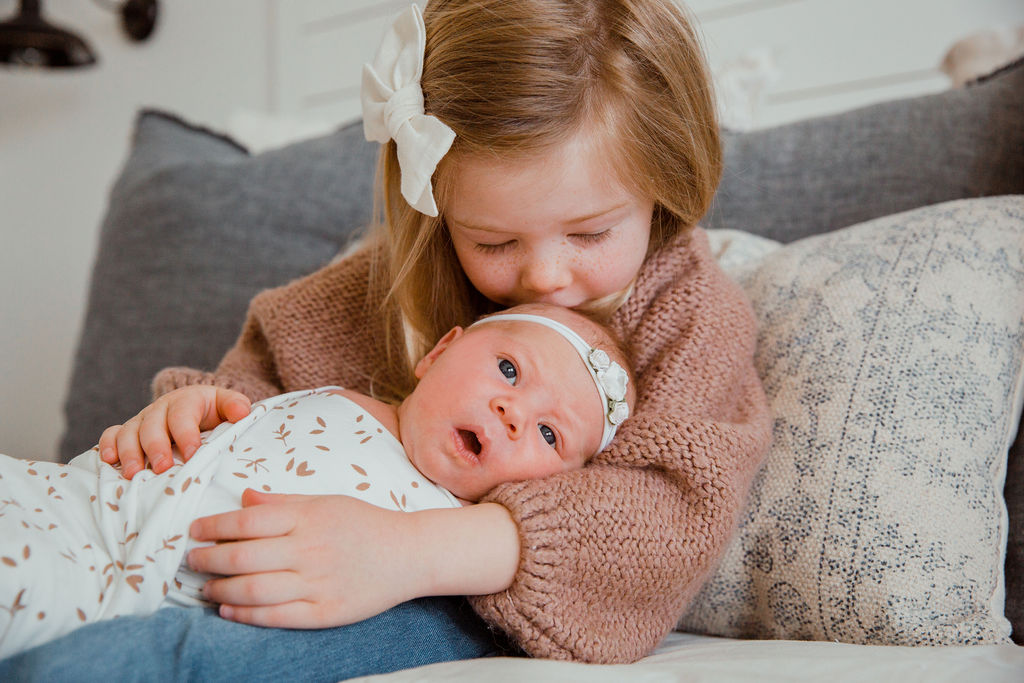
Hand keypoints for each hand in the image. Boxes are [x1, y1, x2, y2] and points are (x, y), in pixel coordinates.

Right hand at [98, 385, 250, 478]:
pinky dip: (106, 446)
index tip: (193, 454)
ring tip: (132, 474)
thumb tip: (242, 412)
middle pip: (152, 425)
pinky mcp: (128, 432)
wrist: (197, 408)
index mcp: (186, 400)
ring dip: (129, 453)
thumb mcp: (228, 405)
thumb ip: (236, 406)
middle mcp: (160, 409)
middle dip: (156, 447)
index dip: (186, 434)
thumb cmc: (214, 413)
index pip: (183, 415)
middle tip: (162, 468)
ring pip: (129, 432)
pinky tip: (108, 462)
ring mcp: (142, 420)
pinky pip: (111, 435)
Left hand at [187, 490, 519, 628]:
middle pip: (243, 557)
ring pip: (253, 590)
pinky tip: (227, 608)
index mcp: (308, 517)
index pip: (247, 521)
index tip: (194, 530)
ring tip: (204, 586)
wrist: (408, 554)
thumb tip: (244, 496)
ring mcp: (316, 583)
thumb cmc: (364, 523)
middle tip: (191, 560)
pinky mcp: (324, 612)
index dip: (214, 526)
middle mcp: (308, 550)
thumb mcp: (326, 502)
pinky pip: (275, 616)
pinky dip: (244, 614)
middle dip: (208, 559)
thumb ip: (284, 501)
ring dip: (219, 588)